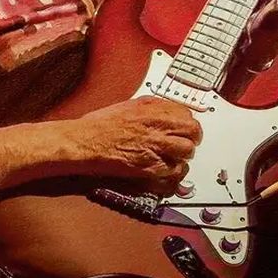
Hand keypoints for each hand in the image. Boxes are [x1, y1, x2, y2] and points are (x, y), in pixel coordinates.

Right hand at [74, 97, 202, 194]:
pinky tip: (166, 170)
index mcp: (152, 108)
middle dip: (192, 138)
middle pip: (193, 131)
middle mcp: (157, 125)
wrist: (84, 142)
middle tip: (185, 143)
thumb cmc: (99, 125)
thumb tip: (167, 112)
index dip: (186, 122)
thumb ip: (151, 108)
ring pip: (187, 151)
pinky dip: (173, 172)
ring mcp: (155, 147)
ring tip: (175, 157)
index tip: (183, 128)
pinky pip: (175, 171)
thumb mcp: (128, 105)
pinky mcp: (150, 167)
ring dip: (183, 155)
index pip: (187, 113)